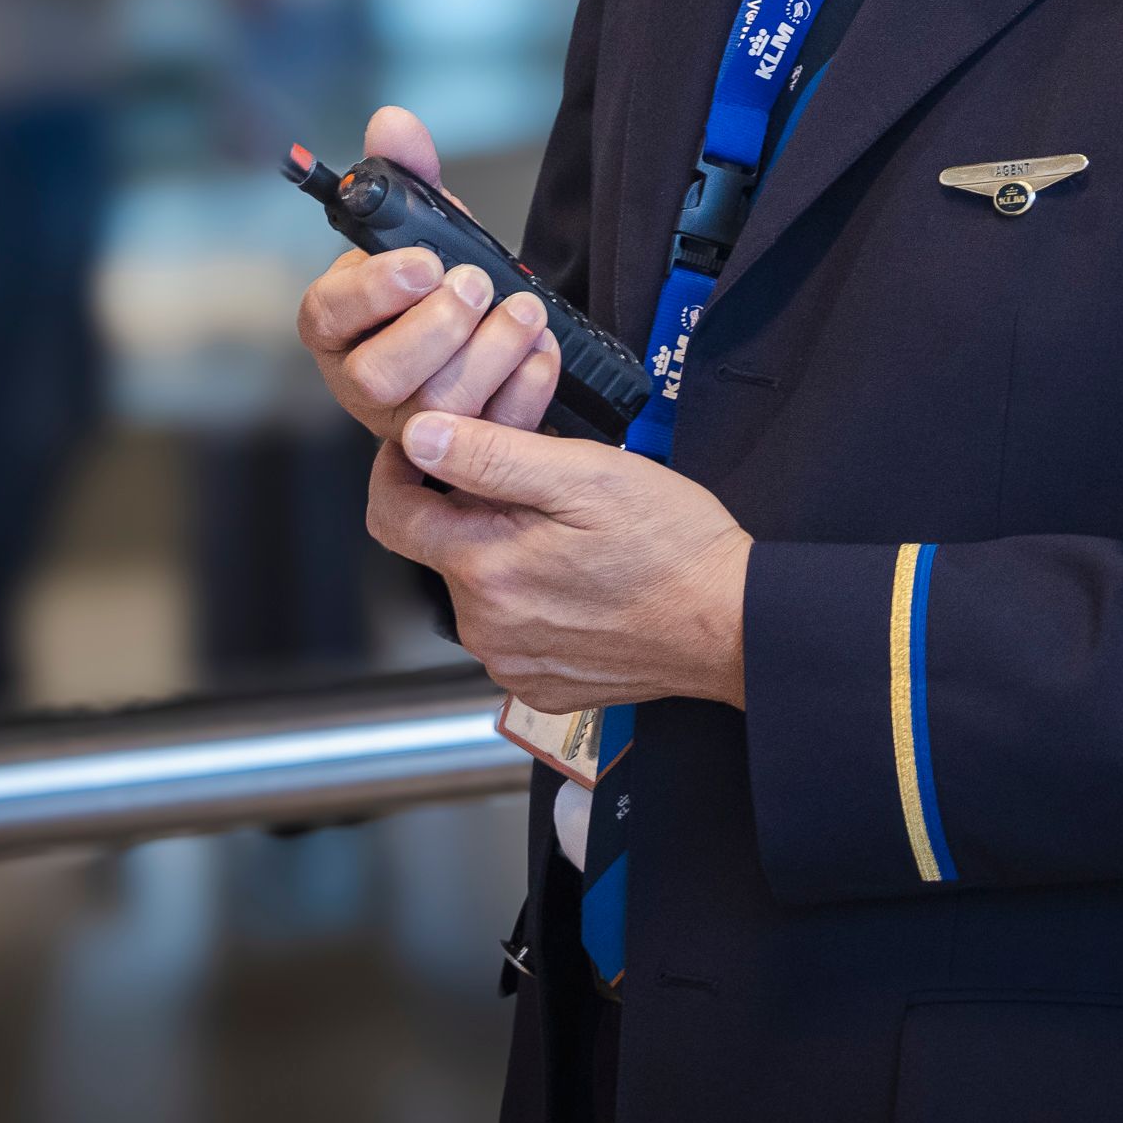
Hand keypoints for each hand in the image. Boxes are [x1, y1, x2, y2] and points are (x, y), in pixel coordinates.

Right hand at [293, 107, 565, 440]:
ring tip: (523, 309)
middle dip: (436, 327)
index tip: (424, 263)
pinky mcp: (463, 449)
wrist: (483, 333)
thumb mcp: (424, 222)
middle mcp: (362, 381)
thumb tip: (392, 122)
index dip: (373, 291)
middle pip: (378, 377)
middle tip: (477, 284)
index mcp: (337, 325)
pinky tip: (545, 348)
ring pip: (436, 408)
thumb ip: (407, 171)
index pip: (326, 316)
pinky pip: (492, 432)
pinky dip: (525, 388)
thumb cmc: (436, 281)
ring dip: (488, 353)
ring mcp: (412, 423)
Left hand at [370, 409, 752, 714]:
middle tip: (535, 478)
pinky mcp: (538, 685)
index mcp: (487, 568)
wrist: (730, 625)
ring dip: (503, 554)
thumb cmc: (673, 547)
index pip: (392, 516)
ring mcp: (511, 662)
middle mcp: (486, 626)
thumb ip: (492, 455)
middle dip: (471, 508)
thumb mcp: (586, 474)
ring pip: (477, 588)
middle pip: (441, 549)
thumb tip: (419, 437)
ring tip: (567, 531)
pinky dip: (529, 598)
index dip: (398, 469)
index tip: (424, 445)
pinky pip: (509, 629)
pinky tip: (577, 578)